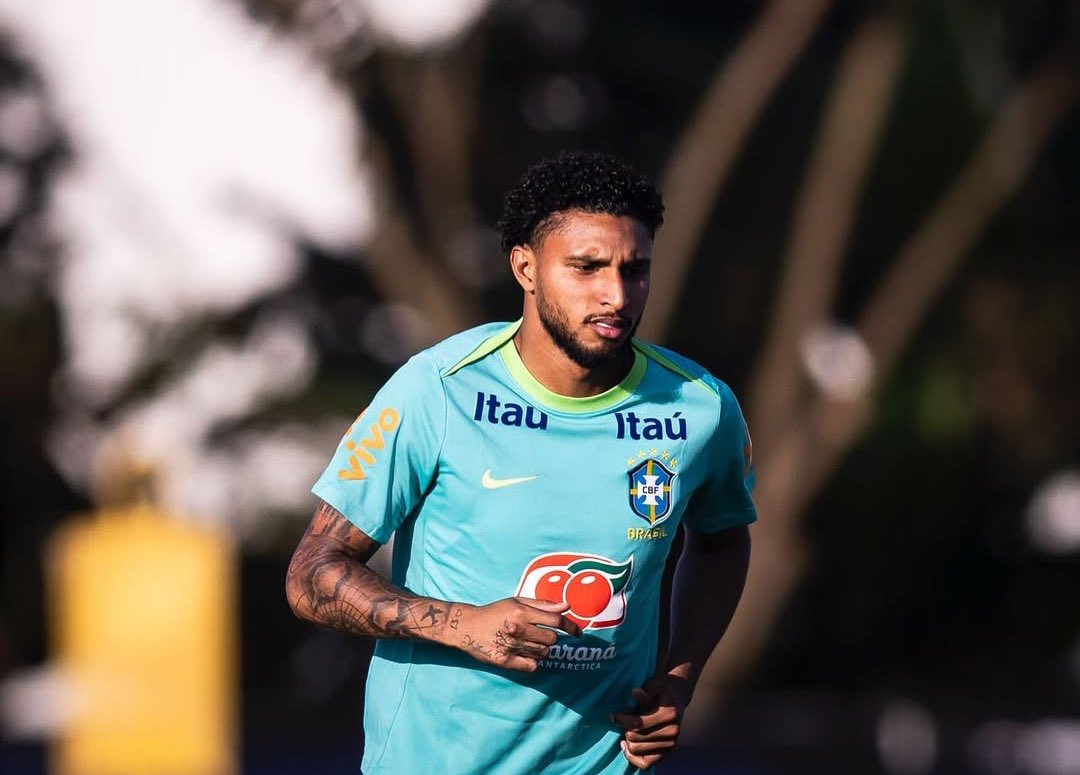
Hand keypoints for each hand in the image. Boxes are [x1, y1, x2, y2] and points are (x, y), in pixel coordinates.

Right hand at [449, 597, 581, 671]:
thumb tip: (567, 606)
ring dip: (541, 649)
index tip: (578, 632)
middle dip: (550, 638)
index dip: (570, 626)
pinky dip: (532, 661)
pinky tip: (524, 653)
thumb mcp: (516, 601)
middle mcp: (517, 629)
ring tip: (527, 642)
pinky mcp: (504, 661)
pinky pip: (532, 666)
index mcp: (521, 611)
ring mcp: (511, 646)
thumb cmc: (494, 611)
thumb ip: (542, 604)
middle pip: (552, 639)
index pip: (556, 620)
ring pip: (543, 653)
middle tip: (539, 634)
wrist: (466, 626)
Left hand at [611, 674, 690, 770]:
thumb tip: (634, 692)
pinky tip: (626, 744)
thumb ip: (645, 691)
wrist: (675, 700)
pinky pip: (645, 764)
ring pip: (636, 750)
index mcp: (670, 714)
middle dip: (625, 728)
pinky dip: (632, 757)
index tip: (613, 715)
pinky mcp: (667, 753)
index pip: (638, 723)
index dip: (621, 719)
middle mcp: (673, 732)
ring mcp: (671, 745)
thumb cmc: (660, 691)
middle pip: (635, 738)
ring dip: (627, 740)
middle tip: (623, 720)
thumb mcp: (654, 686)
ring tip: (627, 730)